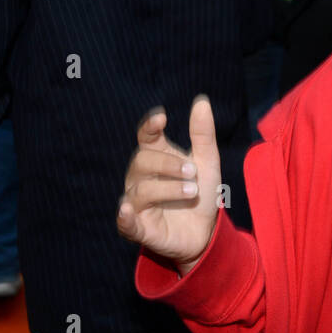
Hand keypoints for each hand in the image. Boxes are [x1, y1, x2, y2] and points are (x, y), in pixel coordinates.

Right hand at [117, 96, 221, 272]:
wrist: (206, 232)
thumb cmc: (200, 194)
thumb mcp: (207, 162)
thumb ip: (202, 134)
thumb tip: (201, 100)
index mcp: (156, 159)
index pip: (145, 138)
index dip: (149, 127)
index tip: (161, 118)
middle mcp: (141, 179)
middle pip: (142, 161)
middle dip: (168, 164)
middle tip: (193, 171)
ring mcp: (138, 204)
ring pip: (142, 190)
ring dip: (168, 188)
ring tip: (192, 191)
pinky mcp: (139, 229)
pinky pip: (125, 222)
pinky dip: (124, 216)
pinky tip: (126, 209)